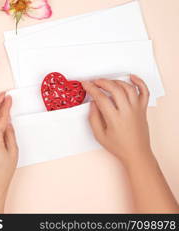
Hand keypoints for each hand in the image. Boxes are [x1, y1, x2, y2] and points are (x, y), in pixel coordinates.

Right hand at [82, 76, 178, 212]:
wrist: (137, 153)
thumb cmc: (118, 146)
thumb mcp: (99, 135)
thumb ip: (93, 118)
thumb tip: (93, 103)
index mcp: (114, 119)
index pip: (101, 97)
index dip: (91, 89)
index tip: (85, 84)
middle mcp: (127, 111)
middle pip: (115, 89)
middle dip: (102, 82)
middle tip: (95, 82)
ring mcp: (136, 109)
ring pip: (128, 88)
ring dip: (116, 81)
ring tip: (107, 82)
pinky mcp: (143, 109)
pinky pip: (144, 92)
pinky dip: (139, 82)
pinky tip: (132, 77)